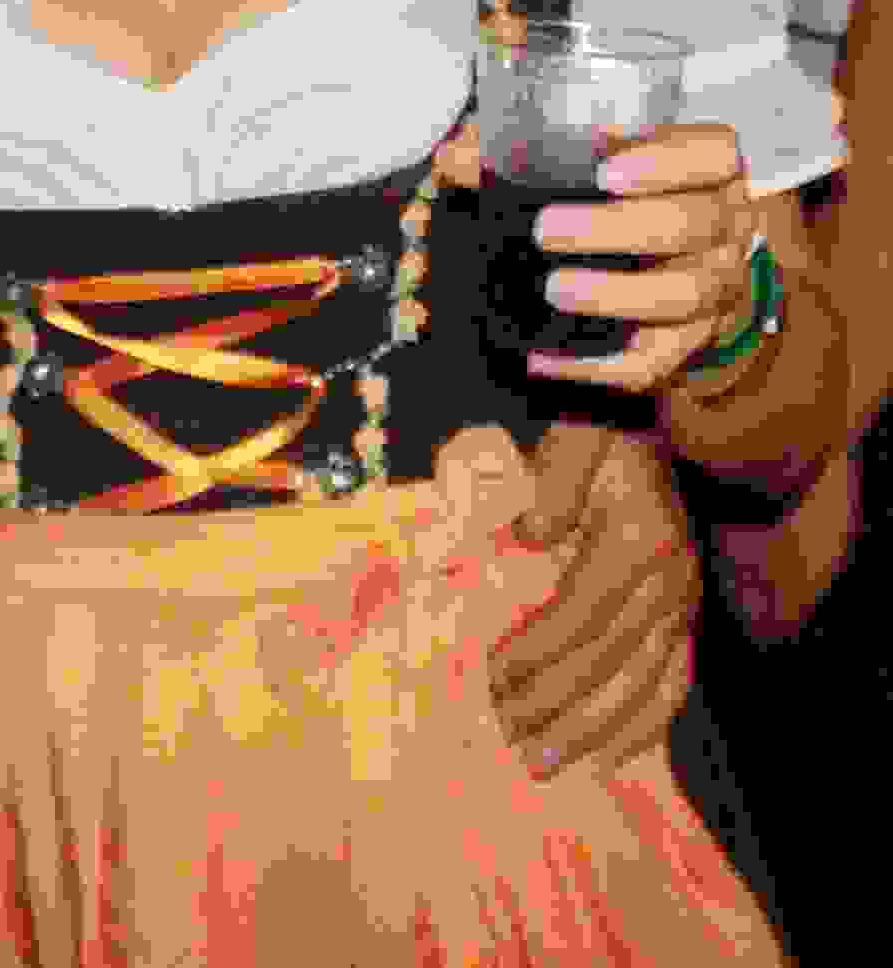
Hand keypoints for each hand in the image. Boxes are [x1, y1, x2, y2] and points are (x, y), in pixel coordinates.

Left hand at [446, 118, 756, 395]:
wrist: (677, 254)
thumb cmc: (621, 191)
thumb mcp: (587, 154)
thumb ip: (523, 147)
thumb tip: (455, 157)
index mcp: (705, 168)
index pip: (712, 154)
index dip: (666, 161)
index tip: (604, 169)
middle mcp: (724, 226)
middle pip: (693, 225)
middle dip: (619, 229)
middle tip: (547, 230)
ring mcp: (715, 286)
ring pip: (686, 295)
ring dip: (616, 296)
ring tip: (554, 289)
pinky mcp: (691, 341)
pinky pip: (655, 362)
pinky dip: (597, 366)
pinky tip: (543, 358)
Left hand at [489, 425, 697, 781]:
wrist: (647, 418)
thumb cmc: (595, 433)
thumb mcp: (571, 440)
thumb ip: (552, 486)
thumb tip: (527, 535)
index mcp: (636, 542)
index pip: (582, 613)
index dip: (540, 651)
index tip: (494, 679)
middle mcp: (669, 583)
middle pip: (612, 661)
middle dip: (561, 709)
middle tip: (511, 742)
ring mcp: (684, 604)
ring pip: (645, 684)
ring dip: (596, 730)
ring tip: (546, 762)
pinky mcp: (686, 615)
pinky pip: (674, 681)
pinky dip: (644, 722)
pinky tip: (613, 752)